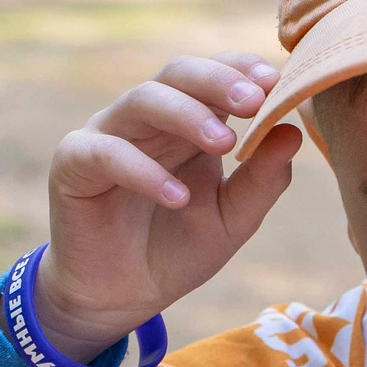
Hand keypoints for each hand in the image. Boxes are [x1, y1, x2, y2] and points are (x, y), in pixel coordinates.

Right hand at [39, 53, 302, 361]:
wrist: (121, 297)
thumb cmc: (177, 249)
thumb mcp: (232, 219)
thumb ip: (262, 180)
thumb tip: (293, 132)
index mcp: (187, 121)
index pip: (211, 74)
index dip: (240, 68)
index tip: (276, 79)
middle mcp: (146, 119)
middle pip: (176, 73)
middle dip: (217, 81)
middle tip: (255, 100)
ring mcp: (107, 136)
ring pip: (142, 100)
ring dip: (187, 115)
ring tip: (225, 144)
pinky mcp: (73, 165)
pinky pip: (106, 153)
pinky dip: (143, 171)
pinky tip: (177, 197)